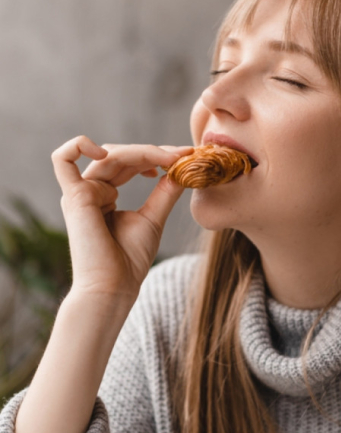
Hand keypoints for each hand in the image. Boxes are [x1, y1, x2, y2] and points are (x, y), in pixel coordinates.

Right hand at [52, 136, 193, 301]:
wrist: (115, 287)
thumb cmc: (129, 261)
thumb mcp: (153, 219)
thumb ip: (164, 193)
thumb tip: (181, 169)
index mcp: (105, 196)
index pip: (129, 163)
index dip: (156, 156)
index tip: (185, 156)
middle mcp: (90, 191)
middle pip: (121, 155)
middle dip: (154, 152)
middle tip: (183, 155)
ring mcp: (80, 192)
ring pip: (109, 155)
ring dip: (143, 152)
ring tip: (169, 159)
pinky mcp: (75, 197)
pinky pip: (63, 159)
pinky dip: (80, 145)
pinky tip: (109, 152)